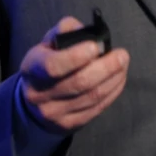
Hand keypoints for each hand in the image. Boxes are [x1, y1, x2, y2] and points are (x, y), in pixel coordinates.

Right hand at [19, 16, 129, 133]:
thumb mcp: (48, 42)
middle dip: (105, 68)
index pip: (53, 66)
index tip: (95, 46)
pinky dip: (113, 92)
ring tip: (123, 64)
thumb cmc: (47, 61)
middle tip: (122, 55)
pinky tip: (119, 78)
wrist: (34, 99)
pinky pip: (97, 108)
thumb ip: (66, 30)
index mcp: (32, 69)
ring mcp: (55, 113)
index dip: (75, 56)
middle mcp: (40, 95)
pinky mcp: (69, 124)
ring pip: (91, 97)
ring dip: (113, 79)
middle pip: (79, 83)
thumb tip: (86, 31)